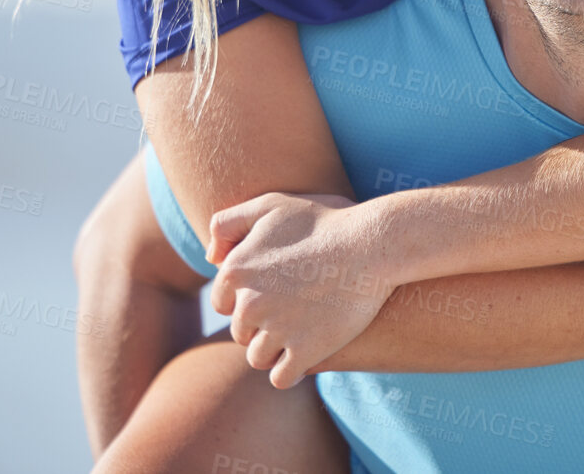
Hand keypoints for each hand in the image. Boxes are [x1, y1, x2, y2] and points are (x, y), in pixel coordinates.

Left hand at [207, 191, 395, 388]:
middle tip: (294, 309)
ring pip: (258, 358)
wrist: (373, 244)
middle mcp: (249, 304)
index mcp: (234, 271)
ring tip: (301, 332)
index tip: (275, 292)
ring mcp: (277, 331)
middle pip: (241, 332)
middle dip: (262, 325)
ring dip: (275, 350)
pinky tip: (307, 354)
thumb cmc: (324, 220)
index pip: (223, 304)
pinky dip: (291, 371)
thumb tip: (211, 258)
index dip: (247, 299)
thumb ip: (229, 224)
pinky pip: (281, 378)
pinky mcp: (305, 352)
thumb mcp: (270, 205)